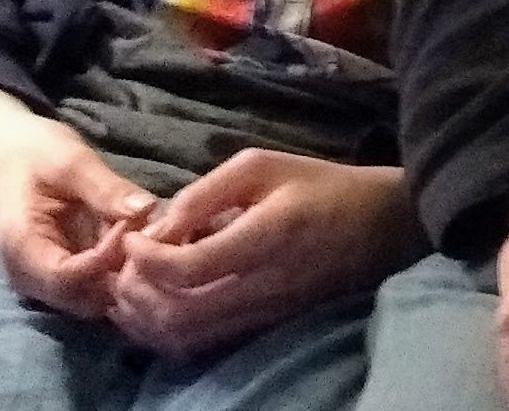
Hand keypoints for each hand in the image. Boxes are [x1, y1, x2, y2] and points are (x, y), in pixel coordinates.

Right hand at [0, 86, 155, 315]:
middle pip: (85, 299)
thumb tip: (148, 209)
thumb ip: (106, 189)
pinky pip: (94, 286)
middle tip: (150, 236)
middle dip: (123, 274)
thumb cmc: (33, 153)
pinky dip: (119, 271)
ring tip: (147, 237)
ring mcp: (44, 279)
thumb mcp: (71, 162)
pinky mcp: (62, 274)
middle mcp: (30, 276)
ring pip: (94, 299)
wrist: (3, 154)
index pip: (70, 278)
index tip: (134, 225)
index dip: (109, 257)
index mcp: (23, 248)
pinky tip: (139, 242)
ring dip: (124, 275)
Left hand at [104, 149, 422, 355]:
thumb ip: (204, 192)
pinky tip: (156, 308)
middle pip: (178, 312)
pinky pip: (203, 345)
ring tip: (133, 288)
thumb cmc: (322, 186)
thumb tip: (157, 227)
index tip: (133, 238)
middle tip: (125, 266)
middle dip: (135, 292)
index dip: (144, 258)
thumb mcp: (263, 165)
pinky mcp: (266, 326)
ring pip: (185, 337)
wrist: (384, 225)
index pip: (187, 268)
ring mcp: (267, 312)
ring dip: (145, 318)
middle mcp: (266, 284)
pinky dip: (167, 332)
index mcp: (267, 236)